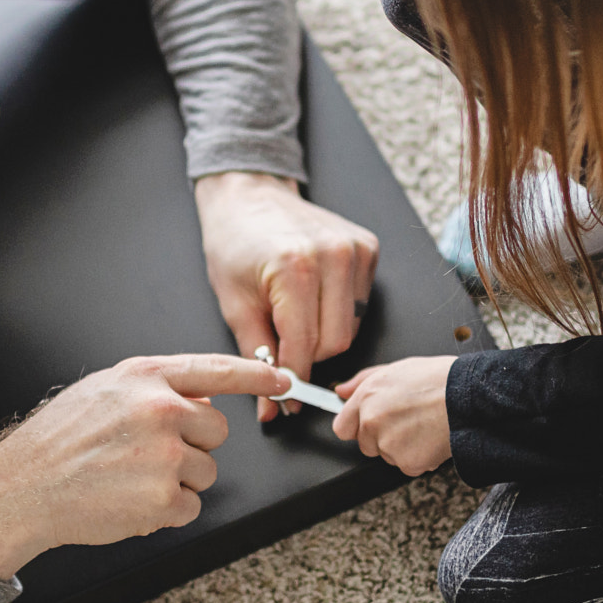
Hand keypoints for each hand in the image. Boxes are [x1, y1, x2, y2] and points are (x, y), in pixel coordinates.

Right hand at [0, 353, 288, 578]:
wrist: (22, 488)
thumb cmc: (58, 442)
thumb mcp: (104, 391)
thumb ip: (154, 388)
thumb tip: (200, 397)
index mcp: (145, 377)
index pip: (215, 369)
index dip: (256, 374)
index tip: (284, 378)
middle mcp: (160, 409)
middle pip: (216, 431)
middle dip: (193, 447)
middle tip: (148, 456)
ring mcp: (164, 454)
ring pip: (205, 472)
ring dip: (177, 482)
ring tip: (130, 479)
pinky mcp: (164, 498)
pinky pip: (190, 507)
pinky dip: (165, 512)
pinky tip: (129, 502)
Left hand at [193, 171, 380, 421]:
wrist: (249, 196)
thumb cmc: (235, 243)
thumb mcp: (235, 304)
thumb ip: (256, 357)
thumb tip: (271, 407)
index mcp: (295, 268)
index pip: (305, 346)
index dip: (293, 379)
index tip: (284, 399)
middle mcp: (333, 256)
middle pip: (336, 342)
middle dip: (309, 357)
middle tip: (284, 353)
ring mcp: (355, 249)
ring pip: (352, 327)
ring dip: (323, 335)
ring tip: (295, 317)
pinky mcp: (368, 248)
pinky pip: (360, 305)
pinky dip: (337, 312)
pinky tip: (314, 297)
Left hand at [333, 356, 455, 476]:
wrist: (468, 396)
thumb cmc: (438, 379)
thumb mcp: (396, 369)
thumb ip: (362, 382)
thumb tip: (341, 391)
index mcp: (367, 398)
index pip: (342, 427)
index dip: (357, 427)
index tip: (369, 425)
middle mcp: (372, 422)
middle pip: (366, 444)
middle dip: (383, 438)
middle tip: (408, 421)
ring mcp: (388, 444)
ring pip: (388, 455)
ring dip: (402, 447)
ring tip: (424, 425)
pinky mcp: (407, 462)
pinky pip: (408, 466)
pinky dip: (420, 457)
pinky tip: (432, 438)